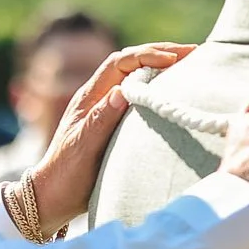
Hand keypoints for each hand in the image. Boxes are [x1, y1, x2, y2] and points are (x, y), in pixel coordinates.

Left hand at [26, 42, 195, 229]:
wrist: (54, 196)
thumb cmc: (66, 174)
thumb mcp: (83, 147)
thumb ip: (101, 119)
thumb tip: (122, 90)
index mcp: (89, 97)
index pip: (119, 63)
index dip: (147, 55)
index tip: (175, 58)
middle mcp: (98, 97)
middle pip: (130, 63)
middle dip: (161, 52)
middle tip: (193, 52)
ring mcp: (106, 109)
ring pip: (135, 76)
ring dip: (161, 66)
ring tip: (190, 64)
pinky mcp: (115, 122)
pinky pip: (139, 95)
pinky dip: (159, 86)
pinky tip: (176, 91)